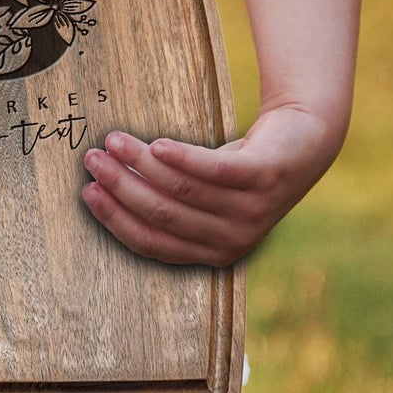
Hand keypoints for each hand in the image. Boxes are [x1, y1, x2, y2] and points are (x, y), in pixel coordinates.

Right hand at [80, 104, 342, 266]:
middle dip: (120, 186)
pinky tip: (156, 143)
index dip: (116, 218)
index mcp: (213, 252)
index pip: (153, 243)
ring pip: (183, 190)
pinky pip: (214, 170)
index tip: (88, 192)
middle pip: (163, 214)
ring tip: (114, 140)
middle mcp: (233, 238)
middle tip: (92, 159)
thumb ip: (166, 206)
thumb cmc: (240, 170)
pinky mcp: (264, 176)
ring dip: (140, 163)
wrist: (304, 142)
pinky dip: (181, 158)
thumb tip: (105, 191)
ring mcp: (252, 209)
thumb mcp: (205, 198)